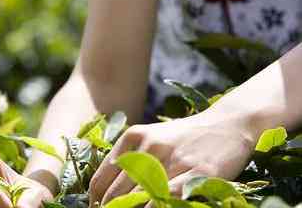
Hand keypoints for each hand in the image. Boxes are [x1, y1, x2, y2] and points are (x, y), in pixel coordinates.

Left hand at [89, 112, 256, 205]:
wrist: (227, 124)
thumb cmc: (184, 138)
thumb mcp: (151, 139)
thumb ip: (129, 160)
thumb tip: (104, 192)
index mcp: (132, 137)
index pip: (101, 179)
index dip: (96, 202)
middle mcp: (149, 146)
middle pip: (116, 193)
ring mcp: (173, 159)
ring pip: (138, 199)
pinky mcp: (197, 172)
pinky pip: (167, 199)